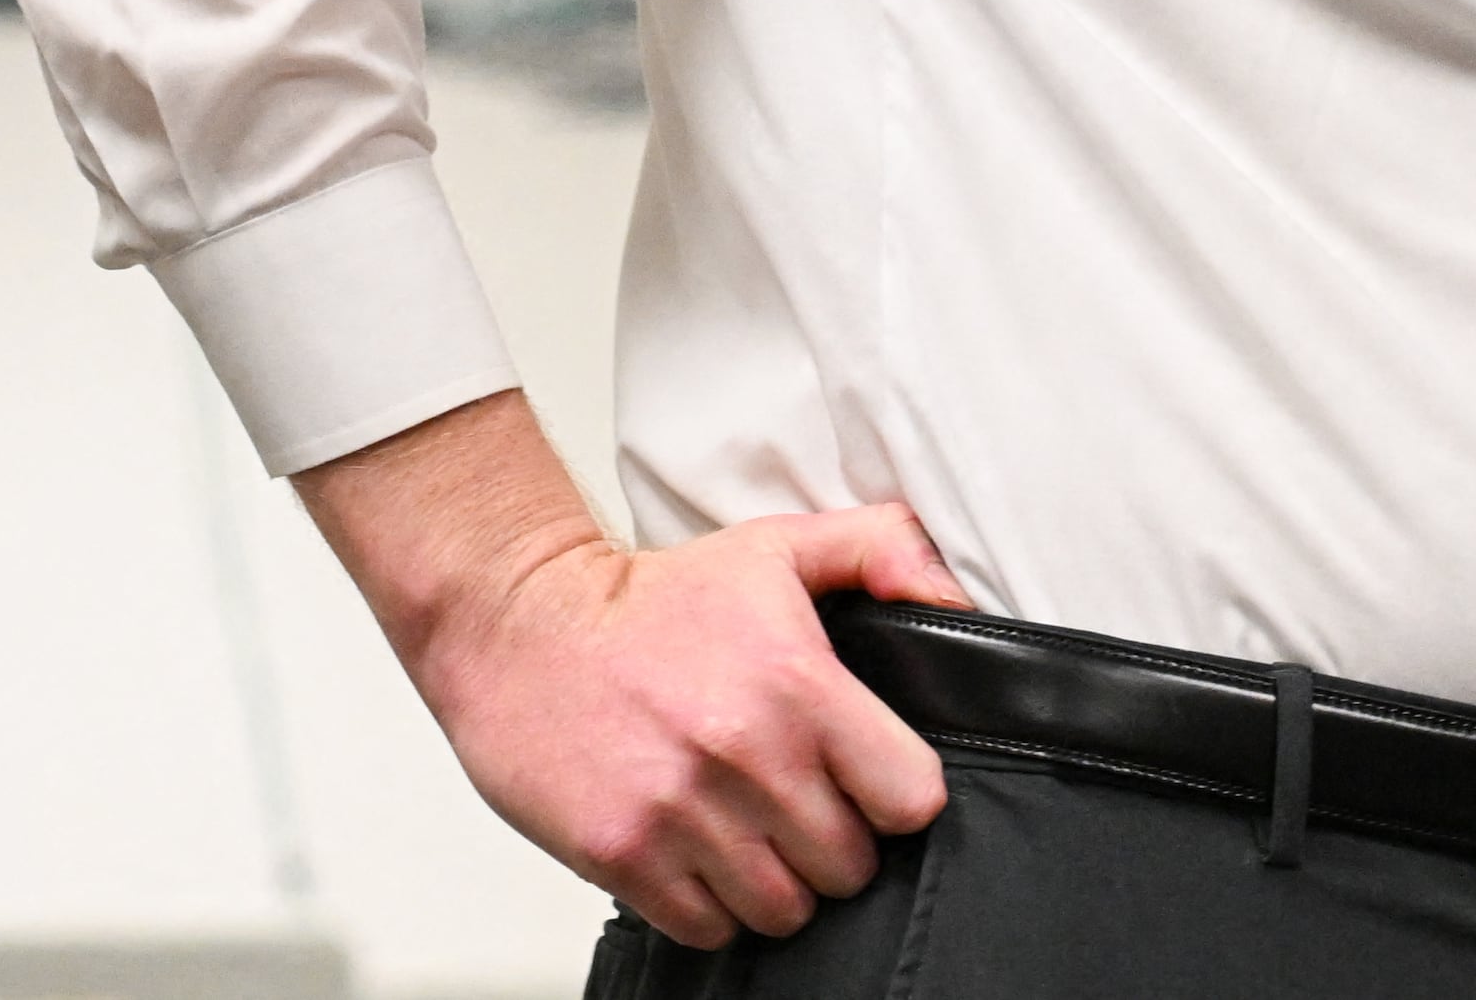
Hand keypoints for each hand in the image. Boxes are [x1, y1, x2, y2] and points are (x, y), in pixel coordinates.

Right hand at [297, 391, 973, 947]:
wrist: (518, 623)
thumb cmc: (650, 596)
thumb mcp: (776, 548)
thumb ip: (882, 551)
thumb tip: (957, 600)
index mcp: (799, 684)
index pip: (910, 799)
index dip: (895, 797)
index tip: (867, 783)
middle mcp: (747, 755)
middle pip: (849, 867)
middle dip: (832, 843)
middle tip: (796, 806)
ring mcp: (683, 813)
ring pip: (783, 910)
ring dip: (774, 883)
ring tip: (748, 834)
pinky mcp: (624, 854)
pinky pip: (708, 928)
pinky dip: (710, 906)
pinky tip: (696, 853)